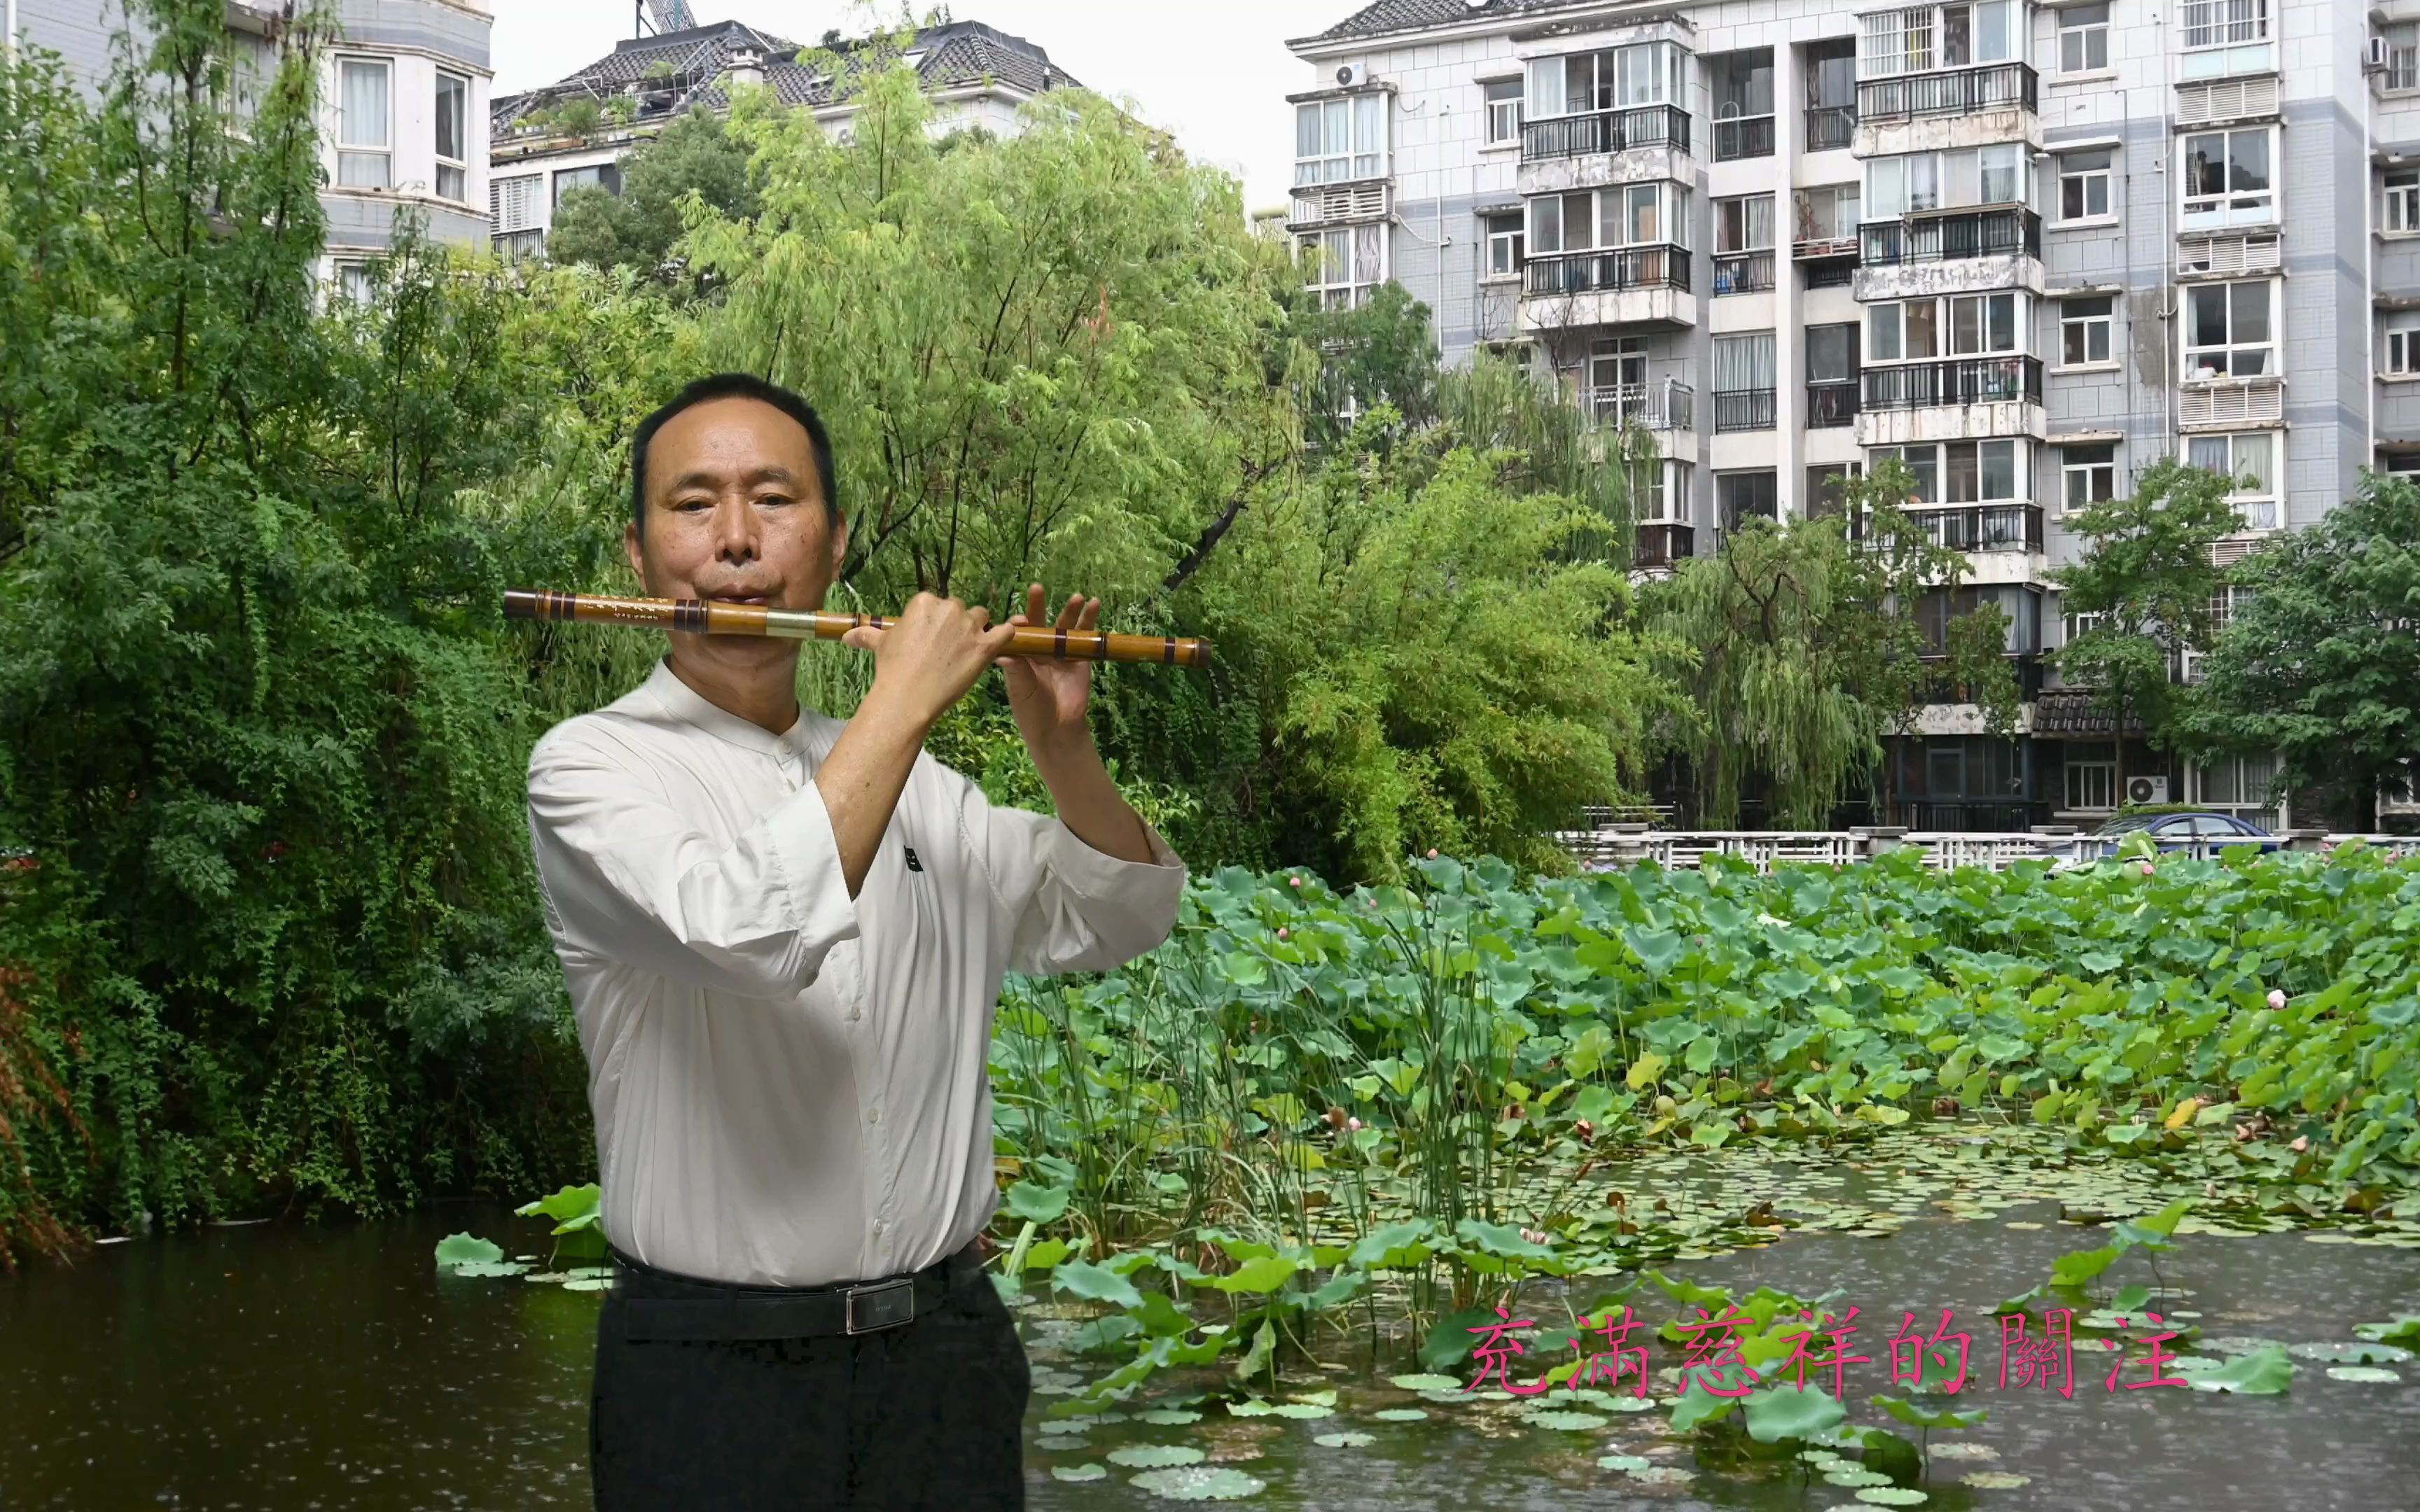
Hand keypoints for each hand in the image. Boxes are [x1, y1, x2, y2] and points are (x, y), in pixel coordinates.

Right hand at [846, 592, 1016, 729]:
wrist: (908, 697)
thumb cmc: (893, 670)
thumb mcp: (880, 646)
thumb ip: (868, 635)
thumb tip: (848, 637)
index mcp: (924, 602)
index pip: (938, 604)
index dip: (939, 622)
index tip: (934, 639)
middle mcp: (948, 608)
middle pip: (961, 609)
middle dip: (957, 626)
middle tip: (948, 650)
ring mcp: (969, 626)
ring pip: (982, 618)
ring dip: (978, 631)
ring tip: (969, 652)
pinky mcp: (986, 645)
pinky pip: (1006, 631)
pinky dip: (1007, 634)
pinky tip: (1004, 640)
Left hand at [1000, 584, 1099, 754]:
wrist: (1057, 730)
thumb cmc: (1031, 711)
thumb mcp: (1020, 691)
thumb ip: (1016, 671)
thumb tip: (1001, 654)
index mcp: (1020, 655)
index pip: (1018, 633)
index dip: (1019, 623)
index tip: (1021, 620)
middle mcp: (1039, 650)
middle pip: (1039, 622)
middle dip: (1038, 605)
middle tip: (1037, 588)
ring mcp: (1061, 653)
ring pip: (1065, 626)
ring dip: (1070, 610)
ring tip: (1077, 597)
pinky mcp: (1080, 659)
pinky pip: (1086, 637)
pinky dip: (1090, 621)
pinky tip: (1094, 605)